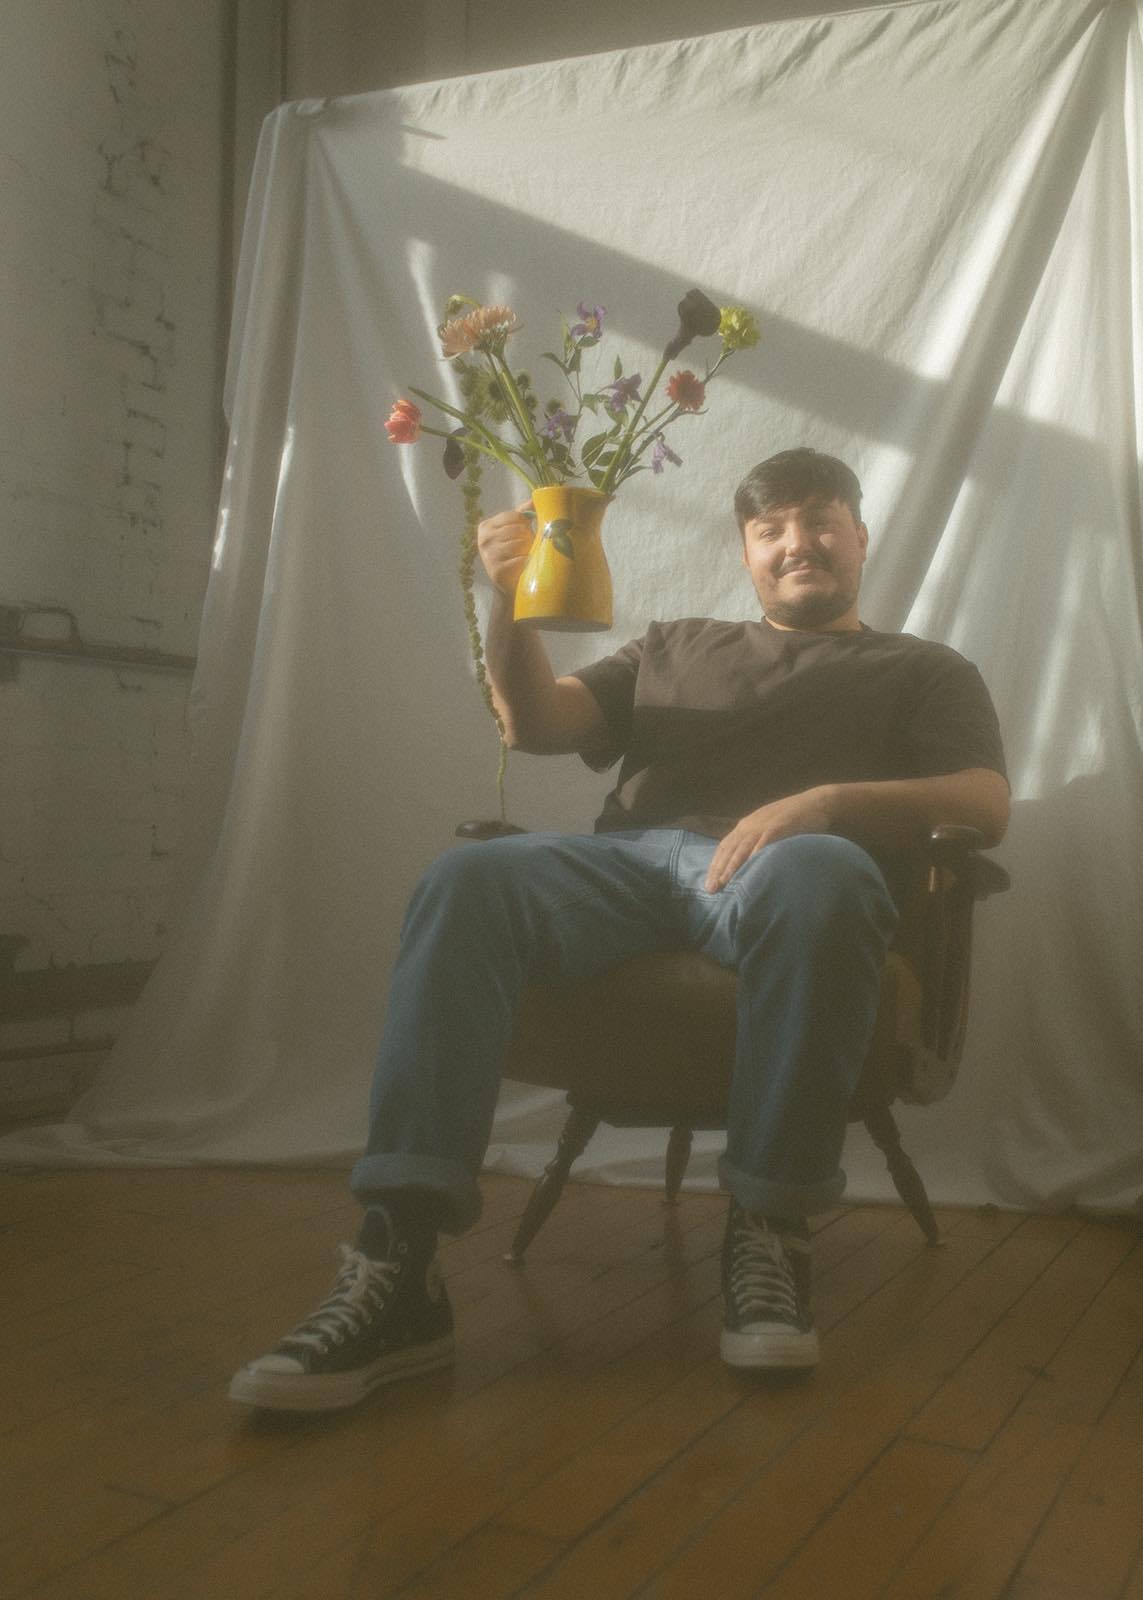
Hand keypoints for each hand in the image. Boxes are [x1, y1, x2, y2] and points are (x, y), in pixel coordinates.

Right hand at [477, 502, 535, 596]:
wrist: (510, 585)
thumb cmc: (514, 553)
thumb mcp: (515, 530)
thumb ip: (523, 513)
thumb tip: (536, 497)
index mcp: (486, 526)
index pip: (514, 516)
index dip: (525, 524)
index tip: (525, 532)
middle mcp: (483, 539)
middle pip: (517, 529)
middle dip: (527, 538)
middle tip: (526, 548)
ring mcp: (488, 555)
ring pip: (519, 544)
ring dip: (528, 550)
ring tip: (525, 556)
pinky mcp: (496, 570)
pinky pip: (520, 559)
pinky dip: (526, 562)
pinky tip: (524, 567)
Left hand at [704, 788, 832, 890]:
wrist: (818, 803)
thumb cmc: (794, 819)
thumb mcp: (769, 828)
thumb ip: (757, 841)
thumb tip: (746, 863)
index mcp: (747, 825)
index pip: (725, 846)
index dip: (716, 864)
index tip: (709, 882)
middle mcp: (751, 824)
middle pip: (729, 849)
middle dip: (718, 869)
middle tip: (710, 888)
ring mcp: (765, 825)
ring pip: (742, 847)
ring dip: (732, 866)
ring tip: (724, 883)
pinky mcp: (780, 826)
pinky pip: (764, 842)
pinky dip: (755, 854)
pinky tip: (749, 868)